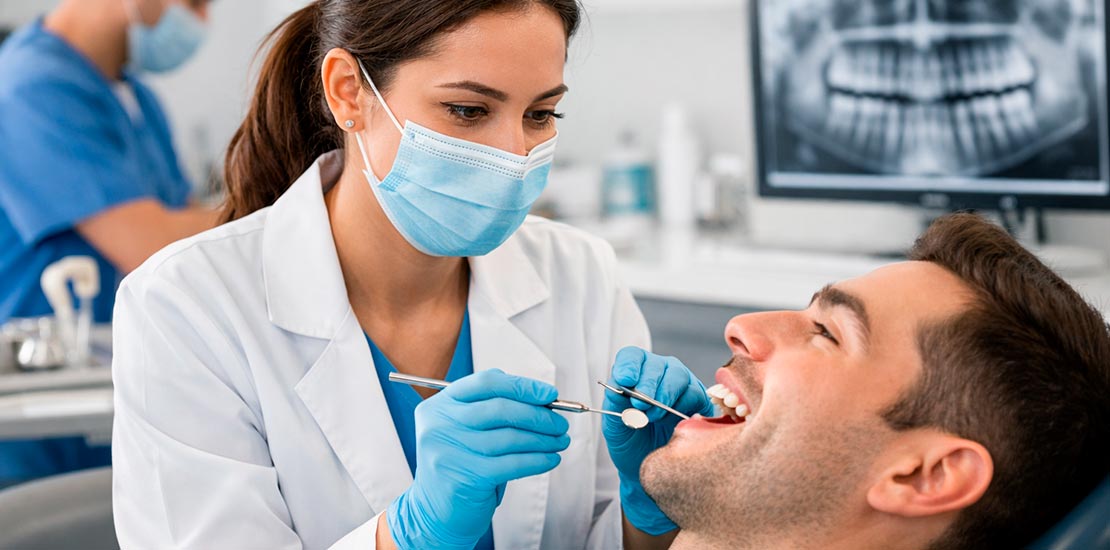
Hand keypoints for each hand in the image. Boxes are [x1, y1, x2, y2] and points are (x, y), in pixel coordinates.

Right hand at [387, 369, 570, 549]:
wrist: (436, 515)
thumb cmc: (460, 468)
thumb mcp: (466, 432)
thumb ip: (494, 412)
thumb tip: (544, 401)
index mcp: (439, 406)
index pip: (486, 382)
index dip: (522, 386)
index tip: (549, 394)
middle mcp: (439, 425)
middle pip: (501, 408)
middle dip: (539, 415)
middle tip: (559, 424)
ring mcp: (450, 451)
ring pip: (511, 437)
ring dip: (543, 439)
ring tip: (560, 442)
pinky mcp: (466, 477)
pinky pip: (514, 463)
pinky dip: (538, 460)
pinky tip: (551, 459)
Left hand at [602, 347, 712, 534]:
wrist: (647, 468)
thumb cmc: (629, 443)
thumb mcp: (613, 426)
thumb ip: (614, 403)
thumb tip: (619, 383)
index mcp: (634, 374)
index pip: (632, 357)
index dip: (630, 364)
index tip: (625, 379)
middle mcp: (659, 374)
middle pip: (659, 365)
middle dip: (649, 385)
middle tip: (640, 406)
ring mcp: (680, 385)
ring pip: (679, 376)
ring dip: (666, 397)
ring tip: (653, 418)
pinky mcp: (698, 402)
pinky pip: (697, 395)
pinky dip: (684, 408)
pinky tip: (673, 422)